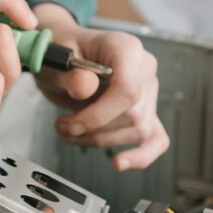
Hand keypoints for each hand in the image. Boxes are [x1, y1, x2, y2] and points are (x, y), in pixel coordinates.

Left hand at [33, 4, 168, 170]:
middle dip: (93, 130)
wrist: (62, 57)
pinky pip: (156, 138)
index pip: (128, 90)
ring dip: (100, 141)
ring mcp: (148, 91)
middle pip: (132, 115)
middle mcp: (144, 69)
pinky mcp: (145, 111)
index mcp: (126, 48)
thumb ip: (70, 74)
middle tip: (63, 127)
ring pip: (137, 131)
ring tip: (71, 132)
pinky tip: (121, 163)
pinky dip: (141, 156)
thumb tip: (85, 87)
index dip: (99, 115)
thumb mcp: (56, 59)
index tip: (72, 125)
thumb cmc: (62, 53)